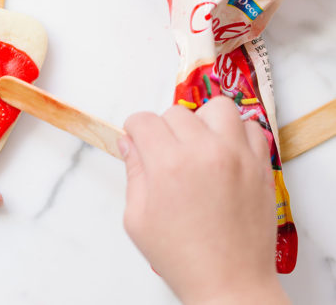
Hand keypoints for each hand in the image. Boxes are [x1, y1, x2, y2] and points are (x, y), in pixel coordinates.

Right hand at [120, 97, 288, 304]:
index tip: (137, 141)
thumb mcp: (137, 218)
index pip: (145, 120)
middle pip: (176, 113)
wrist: (228, 282)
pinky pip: (251, 127)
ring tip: (199, 145)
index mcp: (168, 165)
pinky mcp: (261, 166)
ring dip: (203, 120)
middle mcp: (204, 152)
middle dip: (165, 129)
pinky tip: (224, 153)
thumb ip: (134, 173)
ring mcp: (237, 156)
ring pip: (218, 108)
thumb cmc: (180, 256)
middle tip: (166, 154)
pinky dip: (236, 133)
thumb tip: (129, 143)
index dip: (135, 129)